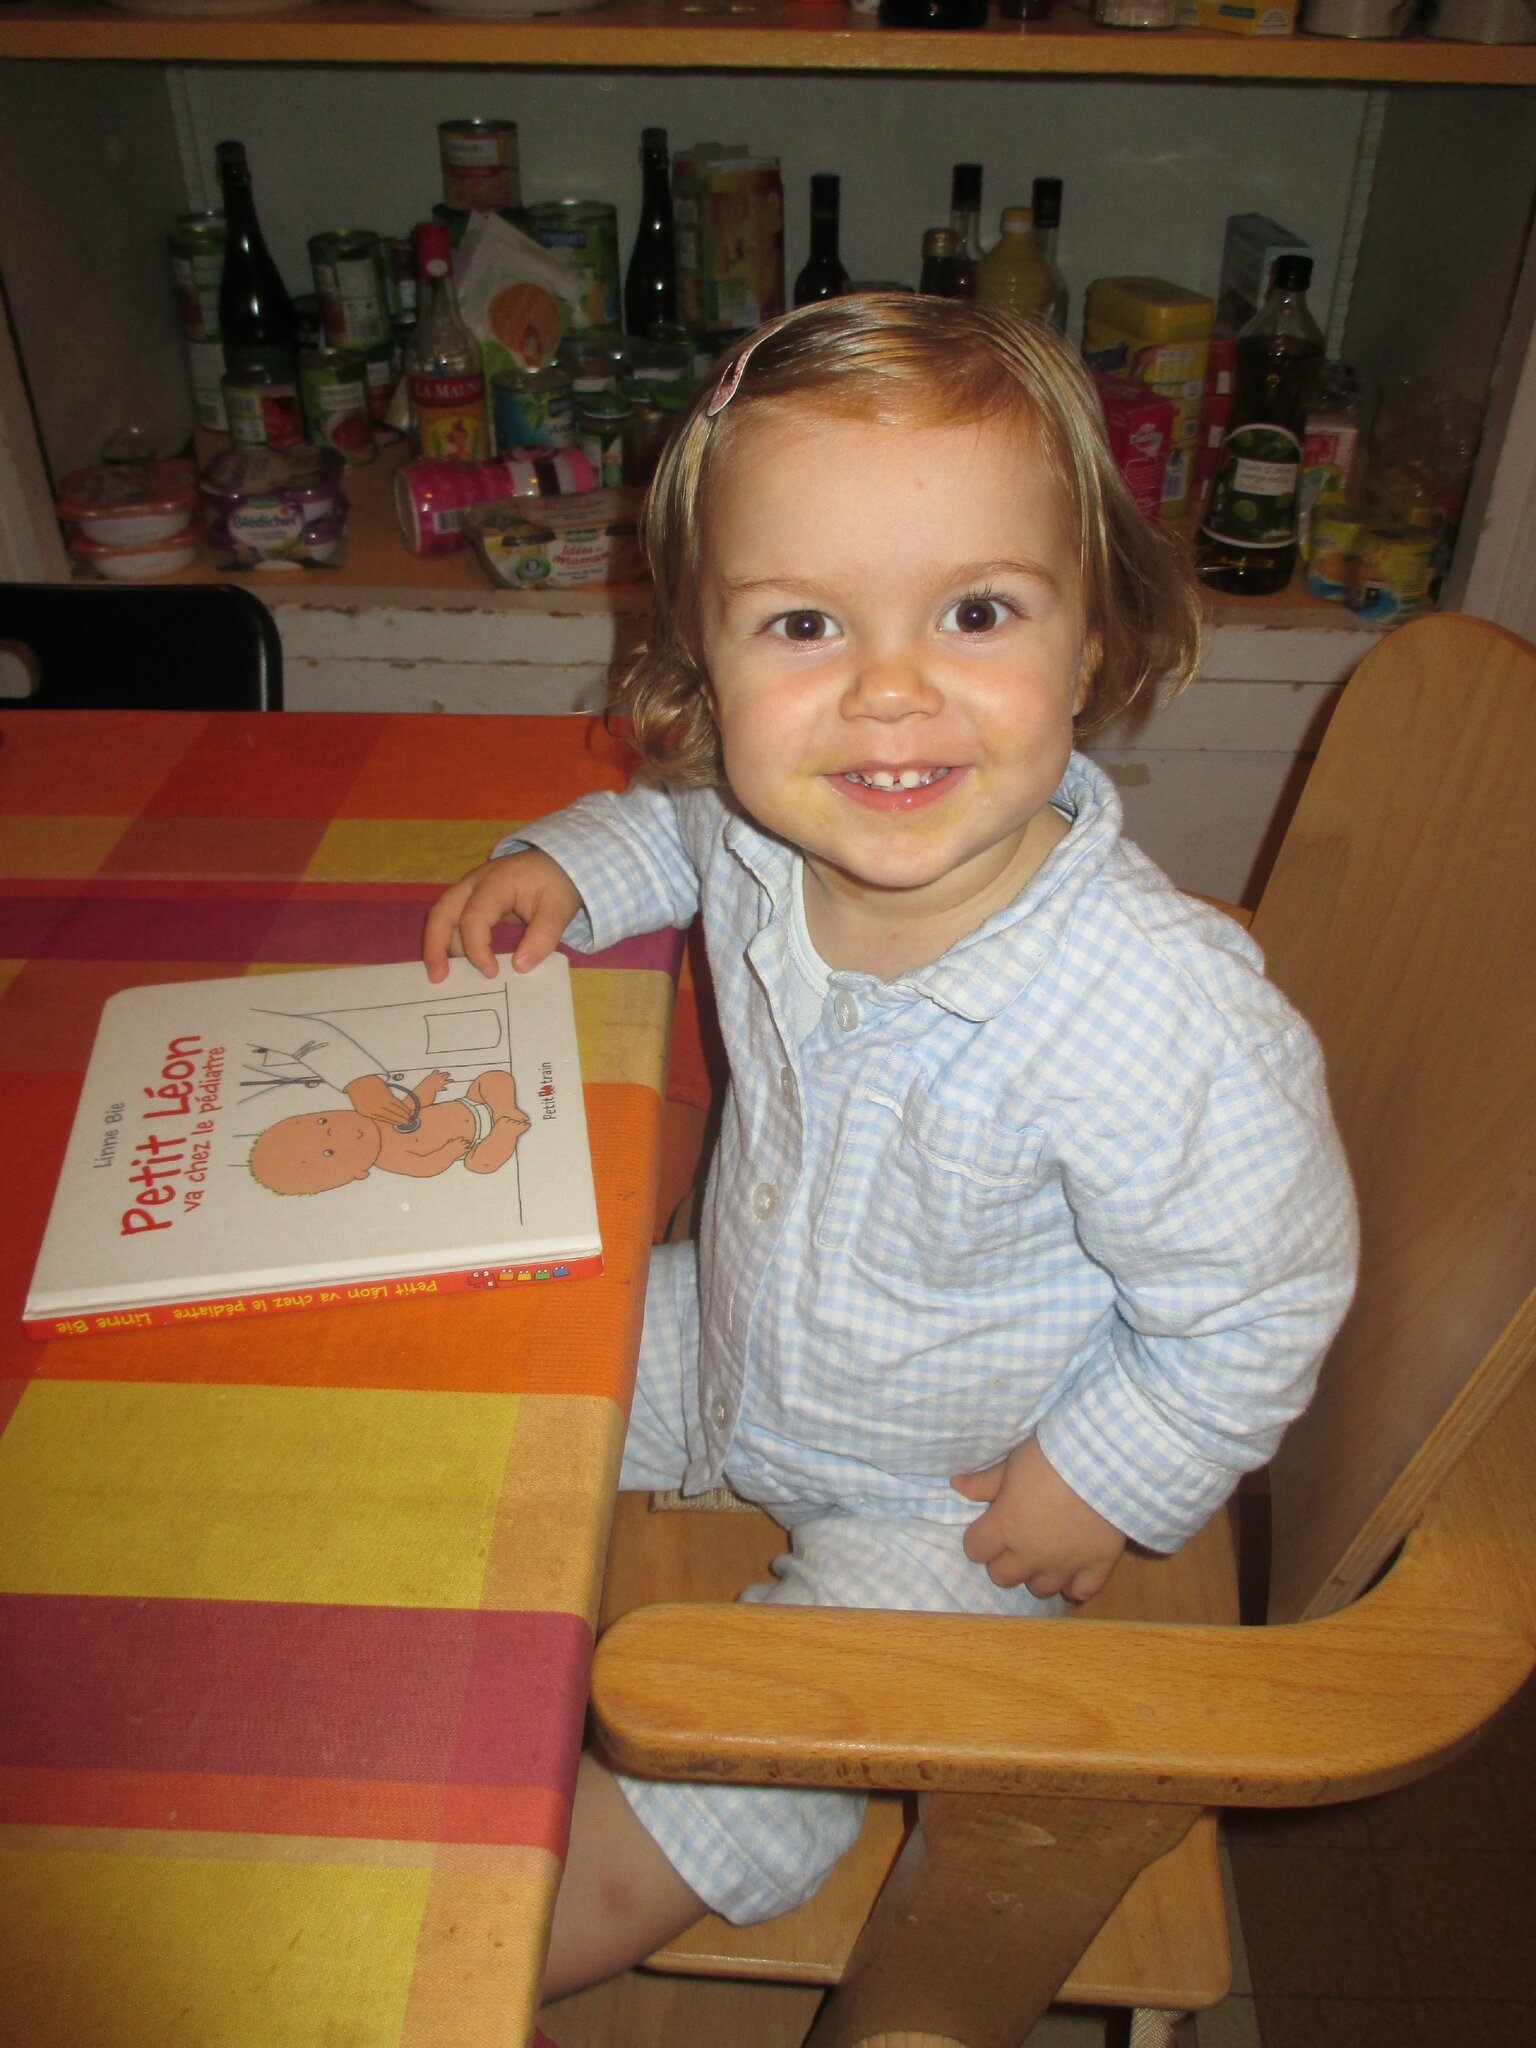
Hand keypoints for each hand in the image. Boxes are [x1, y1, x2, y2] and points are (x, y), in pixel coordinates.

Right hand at [422, 850, 582, 982]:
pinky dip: (450, 943)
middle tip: (437, 978)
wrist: (555, 863)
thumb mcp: (559, 909)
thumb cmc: (555, 884)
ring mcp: (468, 891)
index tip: (492, 973)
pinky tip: (458, 966)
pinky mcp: (469, 901)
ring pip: (441, 916)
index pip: (474, 917)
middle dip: (435, 946)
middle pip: (441, 912)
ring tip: (443, 977)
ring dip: (439, 946)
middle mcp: (474, 884)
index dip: (477, 948)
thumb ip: (543, 936)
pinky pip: (451, 921)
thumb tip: (520, 967)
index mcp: (497, 882)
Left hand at [952, 1437, 1126, 1602]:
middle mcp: (1030, 1554)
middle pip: (1003, 1576)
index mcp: (1005, 1527)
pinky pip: (1081, 1592)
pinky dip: (1074, 1587)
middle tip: (1014, 1542)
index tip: (987, 1527)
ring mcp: (1064, 1565)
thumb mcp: (1013, 1463)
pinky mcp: (1097, 1566)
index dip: (978, 1538)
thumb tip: (955, 1485)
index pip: (976, 1549)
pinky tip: (1071, 1575)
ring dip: (1036, 1575)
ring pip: (1040, 1589)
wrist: (1106, 1463)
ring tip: (1042, 1556)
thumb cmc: (1052, 1457)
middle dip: (1003, 1561)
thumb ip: (985, 1482)